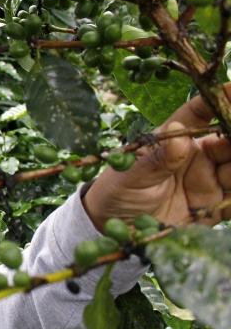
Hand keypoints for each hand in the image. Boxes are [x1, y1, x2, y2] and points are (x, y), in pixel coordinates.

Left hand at [83, 88, 230, 230]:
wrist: (110, 228)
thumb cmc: (116, 193)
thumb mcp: (130, 177)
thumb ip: (156, 160)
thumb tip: (180, 135)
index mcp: (173, 141)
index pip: (199, 115)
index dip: (219, 100)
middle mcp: (196, 158)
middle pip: (228, 141)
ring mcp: (207, 182)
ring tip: (230, 170)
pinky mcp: (212, 208)